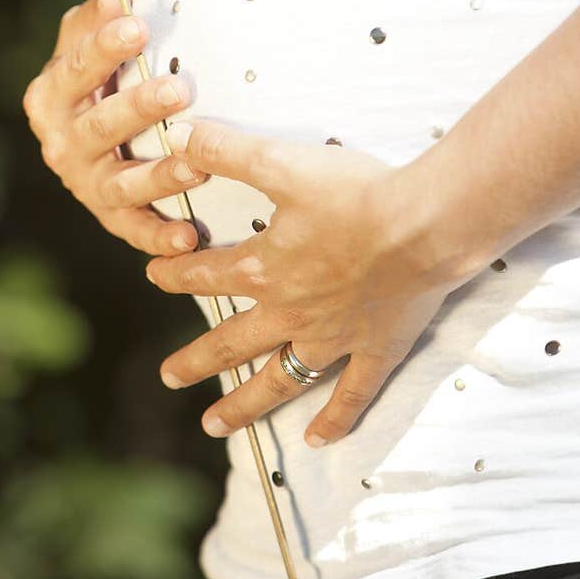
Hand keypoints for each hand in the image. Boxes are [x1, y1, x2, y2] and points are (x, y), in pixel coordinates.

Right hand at [22, 0, 211, 256]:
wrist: (89, 139)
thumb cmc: (98, 77)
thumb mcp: (87, 40)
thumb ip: (99, 16)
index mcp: (51, 96)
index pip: (75, 68)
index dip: (105, 47)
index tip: (138, 24)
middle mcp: (61, 143)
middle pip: (98, 127)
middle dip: (137, 108)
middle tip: (178, 89)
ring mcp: (84, 184)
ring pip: (119, 184)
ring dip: (158, 175)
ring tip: (197, 163)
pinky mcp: (110, 217)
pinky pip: (133, 230)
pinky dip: (159, 236)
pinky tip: (189, 235)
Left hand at [146, 120, 462, 447]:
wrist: (426, 224)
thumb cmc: (357, 193)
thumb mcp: (282, 162)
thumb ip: (227, 150)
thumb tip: (176, 136)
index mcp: (265, 269)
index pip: (205, 275)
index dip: (174, 275)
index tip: (152, 277)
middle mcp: (291, 312)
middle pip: (231, 344)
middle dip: (195, 361)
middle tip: (167, 378)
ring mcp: (334, 337)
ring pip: (279, 380)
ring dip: (244, 404)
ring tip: (213, 426)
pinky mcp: (376, 349)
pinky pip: (351, 393)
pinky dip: (334, 418)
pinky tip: (317, 442)